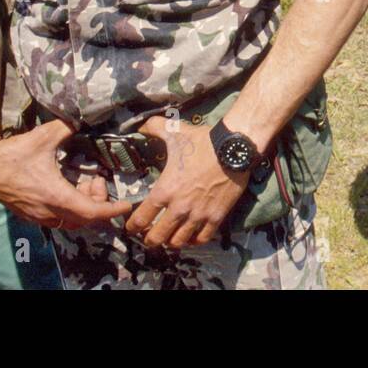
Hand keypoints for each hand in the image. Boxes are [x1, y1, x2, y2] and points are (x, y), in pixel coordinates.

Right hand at [0, 120, 131, 229]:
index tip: (126, 206)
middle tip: (99, 181)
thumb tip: (84, 119)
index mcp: (56, 196)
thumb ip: (68, 127)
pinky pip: (58, 220)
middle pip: (85, 220)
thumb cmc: (13, 153)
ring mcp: (37, 216)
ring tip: (84, 184)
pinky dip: (70, 210)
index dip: (111, 210)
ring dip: (84, 207)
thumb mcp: (44, 136)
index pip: (92, 212)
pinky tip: (69, 190)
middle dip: (98, 204)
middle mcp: (48, 211)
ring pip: (71, 221)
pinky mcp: (29, 215)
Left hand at [124, 116, 250, 249]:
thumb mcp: (175, 132)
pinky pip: (202, 239)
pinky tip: (192, 235)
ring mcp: (199, 215)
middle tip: (149, 235)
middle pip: (157, 238)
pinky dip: (194, 240)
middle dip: (150, 239)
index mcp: (165, 190)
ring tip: (170, 237)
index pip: (140, 219)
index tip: (132, 226)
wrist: (234, 148)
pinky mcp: (216, 217)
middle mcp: (179, 208)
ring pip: (178, 242)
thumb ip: (153, 128)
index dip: (133, 226)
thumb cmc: (203, 142)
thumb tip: (140, 125)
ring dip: (171, 241)